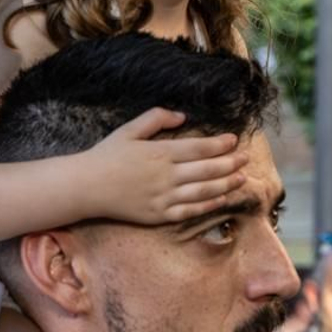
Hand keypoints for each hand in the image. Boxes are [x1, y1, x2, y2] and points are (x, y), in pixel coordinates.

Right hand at [84, 108, 247, 223]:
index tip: (234, 140)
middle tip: (245, 158)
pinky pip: (189, 211)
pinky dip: (208, 205)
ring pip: (203, 191)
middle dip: (230, 163)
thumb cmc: (107, 155)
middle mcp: (166, 176)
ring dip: (226, 184)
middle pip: (207, 170)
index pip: (199, 148)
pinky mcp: (158, 215)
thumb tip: (182, 116)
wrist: (85, 187)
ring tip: (241, 178)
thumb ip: (156, 118)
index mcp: (160, 153)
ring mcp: (163, 198)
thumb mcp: (129, 130)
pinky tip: (221, 198)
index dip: (220, 144)